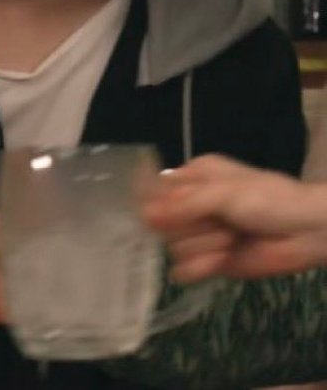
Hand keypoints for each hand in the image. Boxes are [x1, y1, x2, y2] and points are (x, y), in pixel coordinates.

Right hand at [144, 155, 326, 281]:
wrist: (306, 232)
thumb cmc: (268, 200)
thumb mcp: (223, 193)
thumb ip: (183, 205)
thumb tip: (144, 216)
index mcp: (193, 179)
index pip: (155, 191)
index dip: (155, 204)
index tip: (161, 213)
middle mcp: (191, 206)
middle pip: (162, 224)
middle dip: (191, 227)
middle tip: (219, 222)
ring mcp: (199, 236)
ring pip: (173, 248)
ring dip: (204, 246)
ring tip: (231, 239)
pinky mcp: (207, 261)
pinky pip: (182, 271)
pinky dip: (200, 267)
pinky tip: (220, 260)